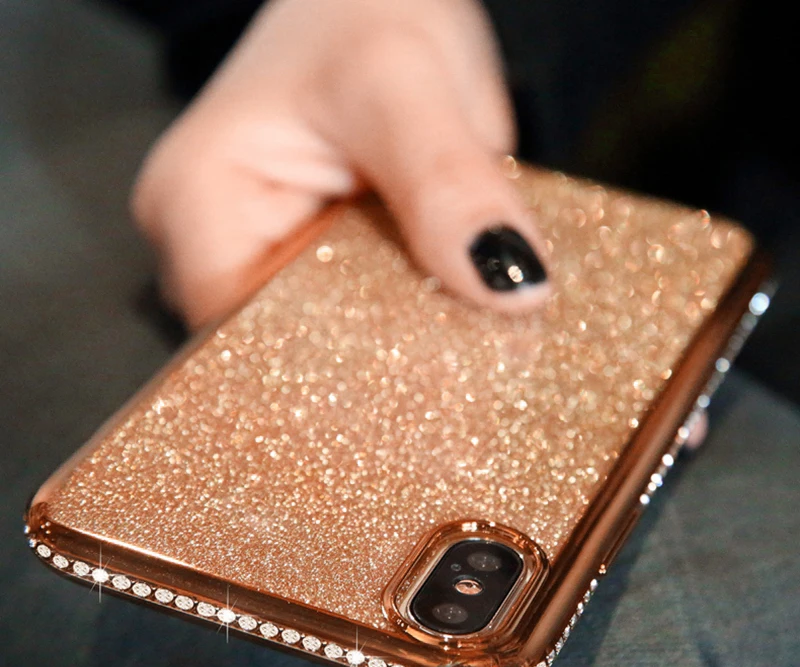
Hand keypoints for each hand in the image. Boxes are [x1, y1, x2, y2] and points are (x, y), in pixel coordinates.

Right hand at [132, 0, 548, 328]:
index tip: (426, 367)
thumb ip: (447, 181)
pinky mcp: (299, 254)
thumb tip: (509, 287)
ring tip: (457, 320)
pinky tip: (443, 296)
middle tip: (460, 350)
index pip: (246, 335)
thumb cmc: (355, 6)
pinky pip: (349, 309)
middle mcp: (210, 240)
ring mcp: (255, 252)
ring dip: (391, 334)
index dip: (336, 363)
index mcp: (198, 201)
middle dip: (373, 355)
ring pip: (321, 335)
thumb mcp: (401, 79)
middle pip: (286, 344)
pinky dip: (398, 309)